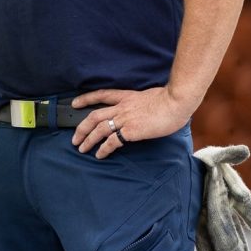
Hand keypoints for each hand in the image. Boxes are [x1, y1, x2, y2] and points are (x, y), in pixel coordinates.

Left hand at [71, 86, 193, 158]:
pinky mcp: (131, 131)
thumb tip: (144, 108)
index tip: (75, 103)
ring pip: (99, 129)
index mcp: (127, 96)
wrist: (176, 102)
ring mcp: (125, 119)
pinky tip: (99, 155)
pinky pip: (112, 141)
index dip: (86, 99)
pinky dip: (103, 149)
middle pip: (94, 116)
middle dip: (81, 128)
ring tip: (81, 148)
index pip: (101, 95)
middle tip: (74, 138)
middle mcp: (122, 107)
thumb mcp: (151, 96)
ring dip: (88, 140)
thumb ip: (142, 103)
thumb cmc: (170, 99)